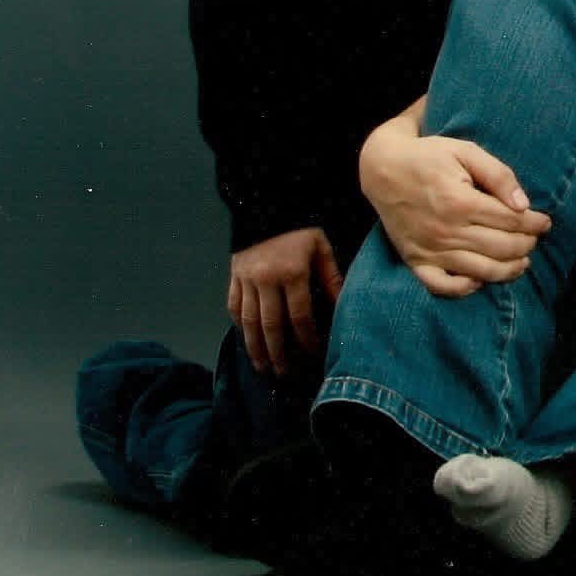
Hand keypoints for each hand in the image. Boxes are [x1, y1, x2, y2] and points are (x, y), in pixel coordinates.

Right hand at [228, 227, 341, 374]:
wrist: (266, 202)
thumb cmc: (301, 225)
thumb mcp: (321, 247)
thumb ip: (330, 277)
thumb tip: (342, 305)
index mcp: (292, 274)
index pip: (299, 316)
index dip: (306, 339)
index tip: (313, 355)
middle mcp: (266, 280)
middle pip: (270, 326)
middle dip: (278, 353)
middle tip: (283, 374)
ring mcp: (246, 279)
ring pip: (248, 321)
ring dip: (255, 347)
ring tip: (262, 366)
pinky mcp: (234, 275)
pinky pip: (233, 305)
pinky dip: (238, 324)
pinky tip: (245, 339)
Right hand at [359, 109, 550, 297]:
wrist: (382, 169)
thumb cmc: (429, 157)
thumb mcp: (465, 151)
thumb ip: (498, 175)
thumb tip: (523, 205)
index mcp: (460, 202)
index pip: (511, 221)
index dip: (535, 223)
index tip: (546, 222)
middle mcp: (446, 230)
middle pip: (501, 248)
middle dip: (527, 245)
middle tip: (536, 239)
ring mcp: (429, 249)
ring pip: (481, 271)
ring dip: (508, 270)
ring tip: (523, 262)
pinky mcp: (415, 260)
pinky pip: (442, 286)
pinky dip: (464, 288)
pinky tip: (481, 280)